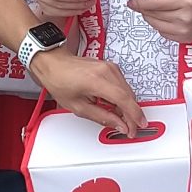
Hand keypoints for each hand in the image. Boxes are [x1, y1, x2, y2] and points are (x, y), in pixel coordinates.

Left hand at [30, 48, 145, 136]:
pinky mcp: (110, 67)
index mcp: (97, 81)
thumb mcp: (78, 107)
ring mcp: (110, 67)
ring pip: (127, 91)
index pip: (124, 100)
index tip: (138, 126)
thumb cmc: (60, 81)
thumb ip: (102, 117)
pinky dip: (121, 97)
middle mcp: (107, 71)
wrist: (54, 63)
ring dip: (126, 106)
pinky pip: (122, 85)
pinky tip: (113, 106)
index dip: (134, 116)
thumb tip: (119, 125)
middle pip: (129, 96)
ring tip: (118, 118)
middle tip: (128, 128)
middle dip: (131, 114)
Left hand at [127, 0, 191, 43]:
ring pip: (155, 25)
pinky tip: (167, 16)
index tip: (131, 0)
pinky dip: (160, 24)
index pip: (154, 4)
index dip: (139, 2)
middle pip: (152, 15)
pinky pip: (163, 32)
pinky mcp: (185, 38)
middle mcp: (185, 17)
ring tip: (156, 8)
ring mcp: (185, 30)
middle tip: (142, 1)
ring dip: (151, 16)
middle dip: (144, 8)